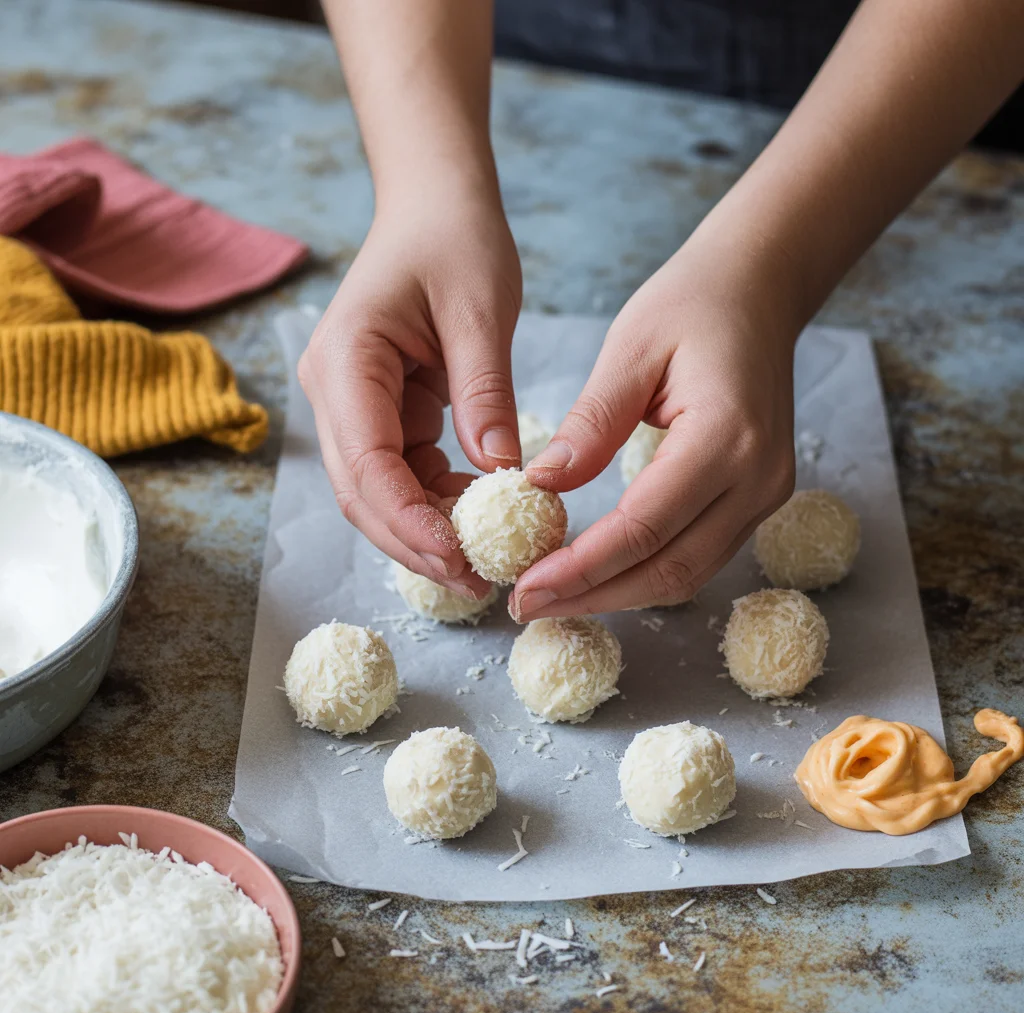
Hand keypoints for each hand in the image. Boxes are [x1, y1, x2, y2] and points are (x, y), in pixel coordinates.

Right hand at [299, 192, 521, 597]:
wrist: (435, 205)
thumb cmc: (456, 239)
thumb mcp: (481, 310)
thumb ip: (486, 394)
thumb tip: (503, 477)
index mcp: (346, 361)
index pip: (367, 464)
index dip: (409, 522)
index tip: (461, 559)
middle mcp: (334, 391)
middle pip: (363, 493)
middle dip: (416, 543)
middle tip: (479, 582)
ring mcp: (352, 404)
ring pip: (380, 491)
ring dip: (427, 529)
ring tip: (488, 559)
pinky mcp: (380, 412)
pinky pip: (403, 472)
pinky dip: (437, 500)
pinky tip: (480, 515)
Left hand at [511, 241, 797, 617]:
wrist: (759, 292)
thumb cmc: (692, 305)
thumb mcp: (630, 348)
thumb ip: (591, 423)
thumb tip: (540, 486)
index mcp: (726, 437)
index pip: (644, 527)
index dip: (581, 568)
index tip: (524, 587)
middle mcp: (757, 479)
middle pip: (670, 569)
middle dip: (593, 596)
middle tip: (525, 605)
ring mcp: (766, 494)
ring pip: (687, 574)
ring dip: (616, 593)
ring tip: (551, 596)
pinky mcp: (757, 499)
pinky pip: (698, 554)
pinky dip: (643, 571)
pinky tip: (596, 571)